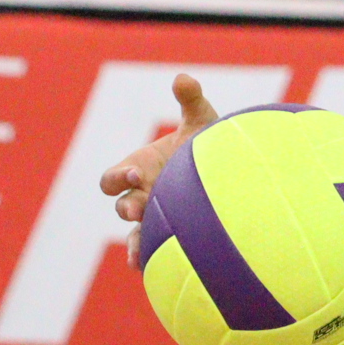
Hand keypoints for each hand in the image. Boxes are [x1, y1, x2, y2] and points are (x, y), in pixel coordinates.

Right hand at [98, 73, 219, 268]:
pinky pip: (151, 251)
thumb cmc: (208, 145)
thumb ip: (191, 100)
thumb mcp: (202, 121)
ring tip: (137, 252)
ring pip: (133, 234)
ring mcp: (155, 218)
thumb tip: (182, 78)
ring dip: (133, 241)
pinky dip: (147, 259)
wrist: (230, 173)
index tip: (136, 173)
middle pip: (122, 206)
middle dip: (127, 207)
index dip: (119, 176)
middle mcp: (142, 196)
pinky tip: (151, 267)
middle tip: (140, 208)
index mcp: (140, 169)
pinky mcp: (170, 236)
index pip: (113, 178)